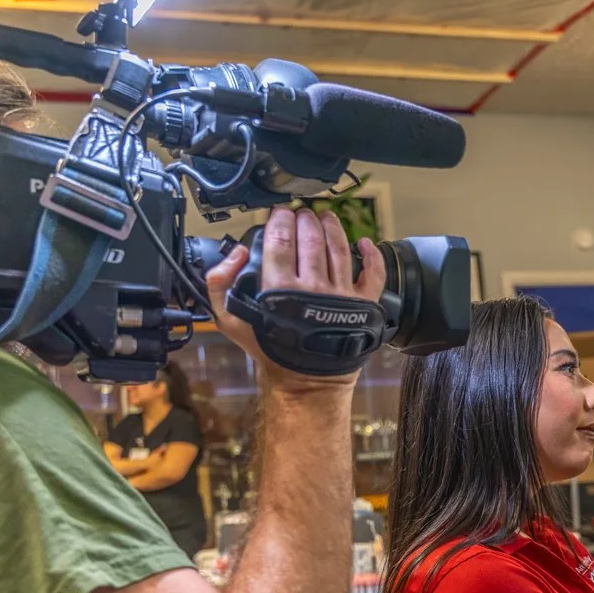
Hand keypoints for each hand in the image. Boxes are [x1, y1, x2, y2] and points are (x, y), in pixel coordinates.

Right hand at [207, 207, 385, 390]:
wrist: (304, 380)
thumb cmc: (269, 348)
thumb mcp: (229, 319)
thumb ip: (220, 283)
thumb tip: (236, 252)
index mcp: (280, 288)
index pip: (280, 240)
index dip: (280, 220)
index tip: (279, 213)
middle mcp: (313, 287)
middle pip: (310, 239)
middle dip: (305, 220)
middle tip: (301, 213)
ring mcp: (341, 294)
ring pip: (339, 248)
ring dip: (332, 227)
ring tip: (326, 217)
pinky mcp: (363, 304)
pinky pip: (373, 272)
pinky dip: (371, 254)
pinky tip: (364, 242)